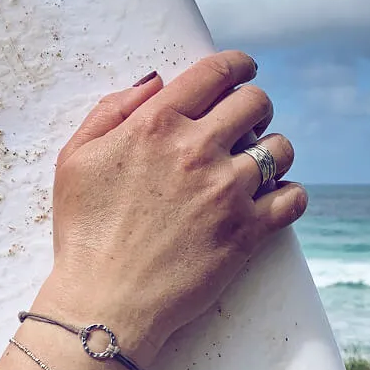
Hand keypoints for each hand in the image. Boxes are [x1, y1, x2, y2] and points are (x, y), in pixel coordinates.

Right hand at [33, 51, 307, 362]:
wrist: (103, 305)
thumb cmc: (84, 232)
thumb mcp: (75, 158)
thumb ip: (113, 109)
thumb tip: (157, 81)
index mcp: (156, 124)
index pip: (216, 72)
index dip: (238, 64)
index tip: (244, 70)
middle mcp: (196, 150)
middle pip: (256, 102)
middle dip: (254, 106)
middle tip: (244, 123)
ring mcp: (226, 192)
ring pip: (281, 147)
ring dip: (272, 150)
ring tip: (255, 165)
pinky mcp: (247, 233)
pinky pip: (294, 198)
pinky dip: (288, 195)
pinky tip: (271, 200)